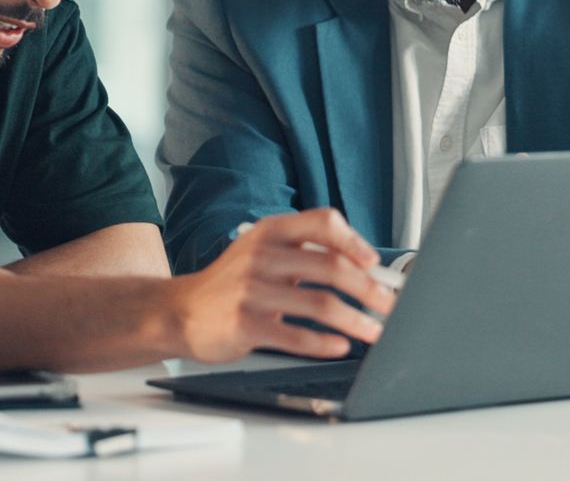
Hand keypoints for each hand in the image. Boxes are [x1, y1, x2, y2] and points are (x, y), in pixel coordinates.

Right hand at [165, 208, 396, 361]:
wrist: (180, 311)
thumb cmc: (231, 284)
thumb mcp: (262, 252)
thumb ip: (304, 253)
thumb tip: (363, 267)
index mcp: (269, 231)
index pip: (322, 222)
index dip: (354, 241)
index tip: (375, 262)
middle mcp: (261, 255)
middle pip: (331, 267)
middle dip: (369, 288)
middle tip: (389, 305)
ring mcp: (251, 289)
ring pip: (319, 303)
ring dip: (355, 320)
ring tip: (374, 332)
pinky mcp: (244, 323)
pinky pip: (294, 334)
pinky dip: (323, 343)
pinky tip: (339, 346)